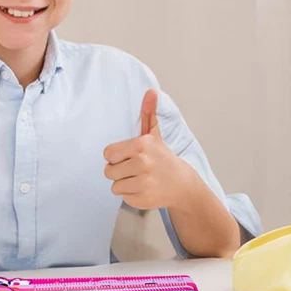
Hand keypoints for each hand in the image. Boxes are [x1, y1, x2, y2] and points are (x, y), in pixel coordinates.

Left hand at [103, 89, 191, 209]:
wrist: (182, 184)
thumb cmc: (162, 158)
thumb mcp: (154, 135)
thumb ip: (148, 113)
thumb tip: (151, 91)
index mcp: (141, 145)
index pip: (108, 153)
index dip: (117, 156)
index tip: (130, 156)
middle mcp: (142, 163)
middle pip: (108, 171)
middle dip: (119, 171)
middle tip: (136, 169)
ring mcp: (143, 182)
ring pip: (114, 186)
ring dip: (124, 184)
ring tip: (140, 179)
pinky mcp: (143, 199)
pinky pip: (123, 197)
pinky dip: (132, 195)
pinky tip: (144, 189)